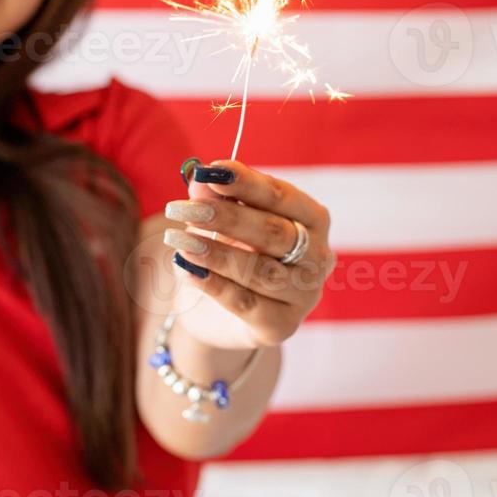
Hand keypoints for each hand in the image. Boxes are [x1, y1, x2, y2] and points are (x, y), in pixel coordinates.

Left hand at [162, 158, 334, 350]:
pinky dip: (214, 284)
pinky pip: (246, 302)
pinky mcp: (281, 326)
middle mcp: (318, 257)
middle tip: (183, 207)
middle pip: (275, 233)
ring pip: (261, 271)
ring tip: (179, 239)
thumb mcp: (221, 222)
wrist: (220, 314)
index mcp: (311, 220)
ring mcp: (304, 295)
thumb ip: (216, 199)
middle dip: (227, 217)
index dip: (247, 182)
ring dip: (216, 253)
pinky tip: (186, 269)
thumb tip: (201, 180)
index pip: (283, 197)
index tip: (211, 170)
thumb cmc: (232, 253)